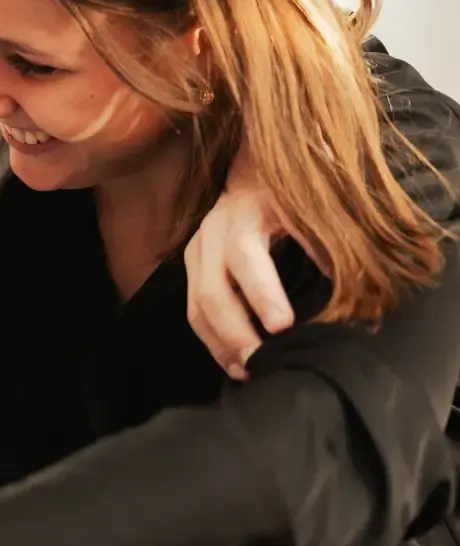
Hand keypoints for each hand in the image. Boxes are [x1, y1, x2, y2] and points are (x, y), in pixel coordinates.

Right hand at [184, 152, 307, 376]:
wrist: (254, 175)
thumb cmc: (290, 193)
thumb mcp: (309, 206)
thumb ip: (325, 244)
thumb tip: (351, 290)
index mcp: (242, 214)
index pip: (245, 256)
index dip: (262, 292)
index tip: (283, 326)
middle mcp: (211, 233)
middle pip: (212, 290)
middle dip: (236, 332)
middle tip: (262, 362)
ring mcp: (196, 253)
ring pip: (197, 307)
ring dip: (221, 344)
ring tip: (248, 371)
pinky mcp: (193, 270)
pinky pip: (195, 312)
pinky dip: (214, 341)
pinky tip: (235, 363)